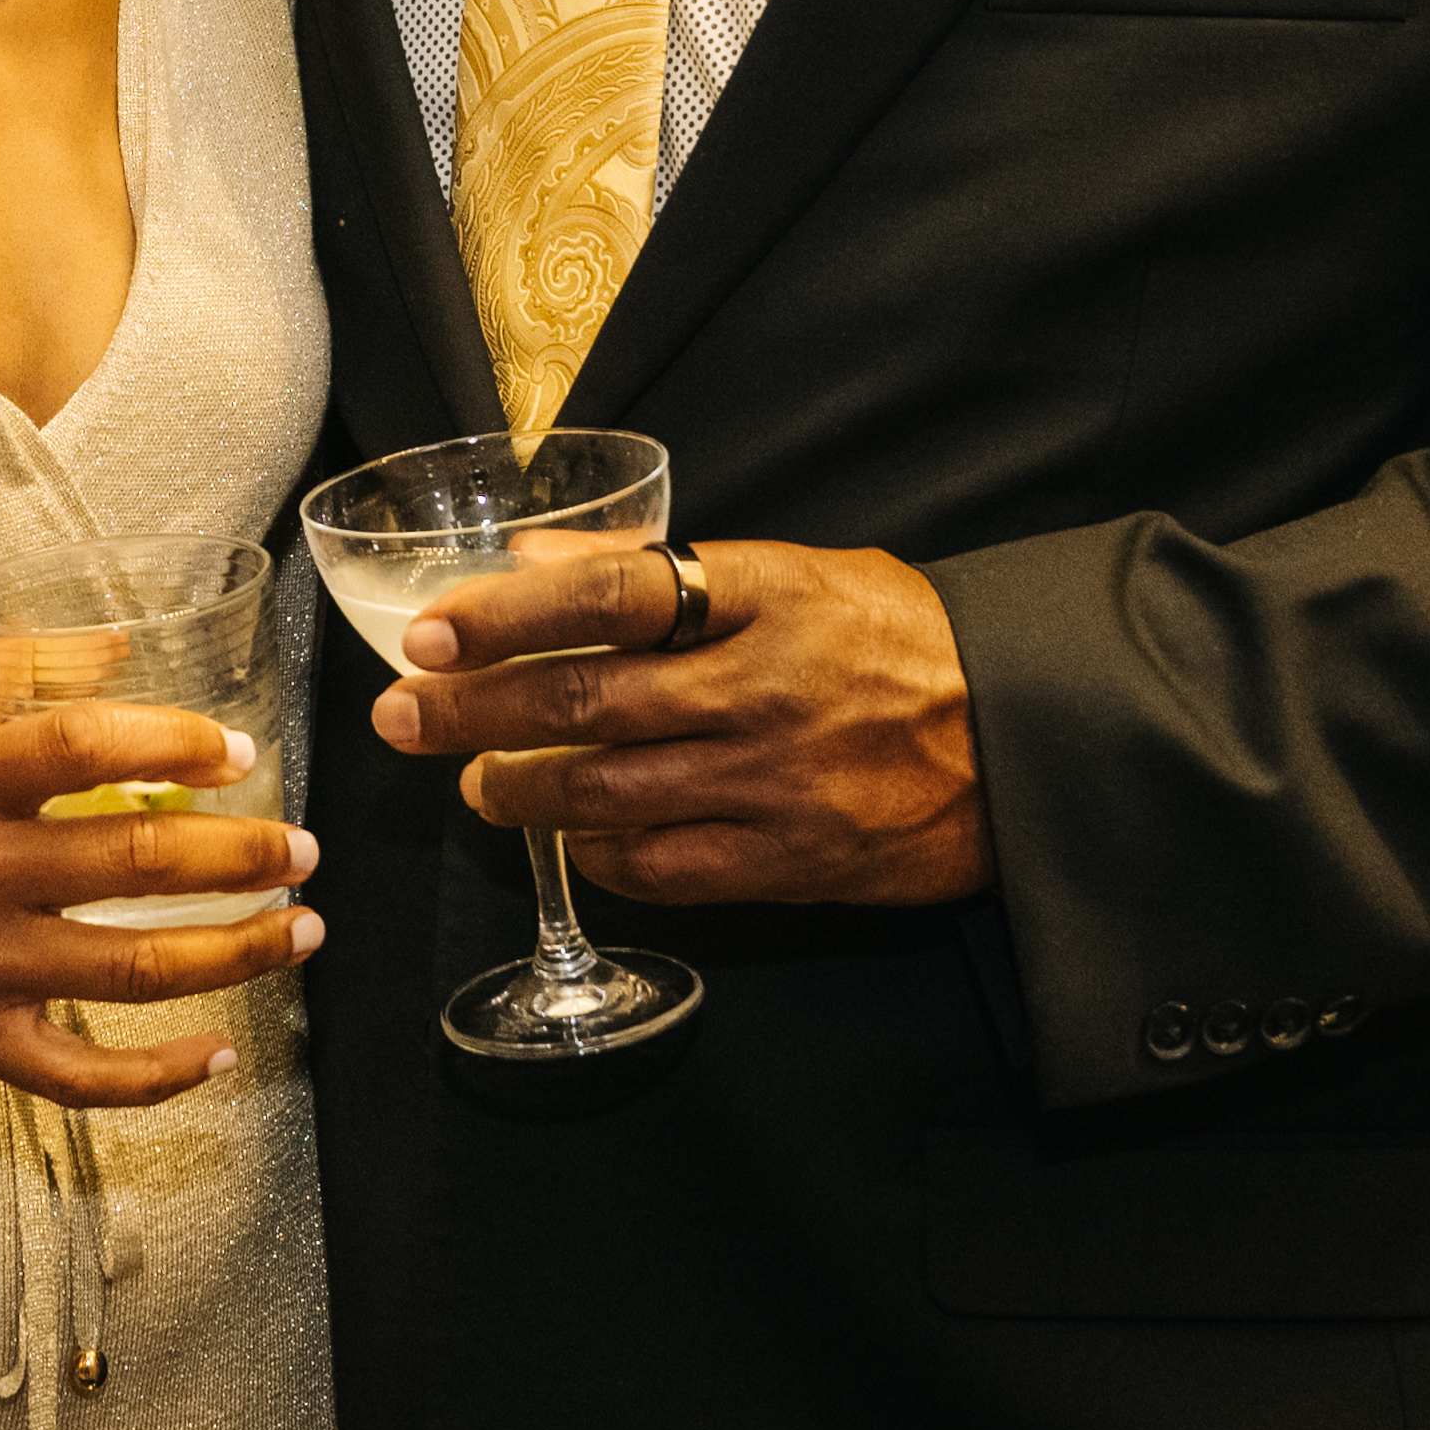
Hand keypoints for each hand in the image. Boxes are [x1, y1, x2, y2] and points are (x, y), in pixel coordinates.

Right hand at [0, 673, 317, 1108]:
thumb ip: (24, 674)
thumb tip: (128, 650)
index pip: (85, 748)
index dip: (178, 743)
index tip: (239, 751)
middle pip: (134, 860)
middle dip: (242, 854)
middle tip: (301, 847)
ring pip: (132, 969)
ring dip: (235, 952)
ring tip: (297, 929)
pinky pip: (75, 1076)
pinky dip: (156, 1078)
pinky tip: (217, 1056)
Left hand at [372, 539, 993, 908]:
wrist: (1026, 739)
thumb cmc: (902, 644)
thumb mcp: (797, 573)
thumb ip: (668, 571)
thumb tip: (537, 561)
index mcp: (767, 595)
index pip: (610, 594)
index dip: (507, 615)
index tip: (432, 632)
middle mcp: (764, 686)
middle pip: (585, 700)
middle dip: (473, 712)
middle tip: (403, 716)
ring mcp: (777, 782)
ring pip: (606, 793)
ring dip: (518, 790)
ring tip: (473, 782)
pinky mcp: (793, 863)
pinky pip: (662, 868)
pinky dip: (600, 855)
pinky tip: (572, 837)